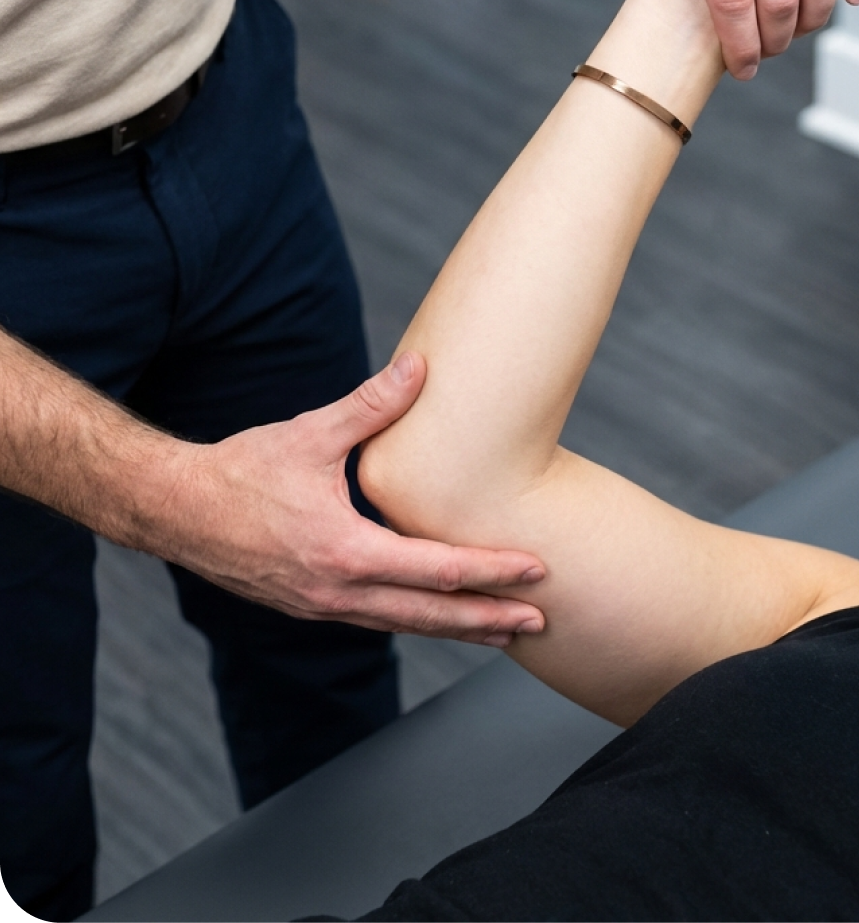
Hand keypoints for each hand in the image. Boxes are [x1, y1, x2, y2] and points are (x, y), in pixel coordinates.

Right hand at [156, 354, 545, 645]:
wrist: (176, 511)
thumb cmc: (241, 471)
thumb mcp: (310, 433)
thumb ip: (370, 405)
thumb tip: (419, 367)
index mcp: (345, 552)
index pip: (436, 570)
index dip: (491, 572)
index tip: (536, 572)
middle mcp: (338, 591)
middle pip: (430, 616)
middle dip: (489, 620)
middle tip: (540, 623)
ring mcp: (322, 607)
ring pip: (404, 625)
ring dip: (456, 630)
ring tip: (502, 633)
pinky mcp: (310, 606)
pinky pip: (375, 621)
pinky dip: (415, 623)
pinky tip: (434, 618)